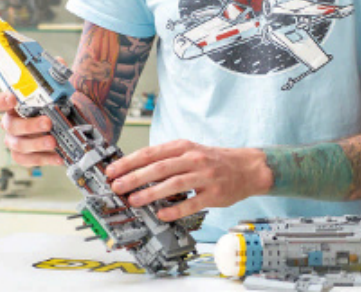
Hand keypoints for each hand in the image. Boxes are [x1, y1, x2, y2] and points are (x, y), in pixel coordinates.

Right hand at [0, 91, 62, 166]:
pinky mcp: (21, 156)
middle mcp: (10, 123)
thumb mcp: (54, 100)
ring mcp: (13, 141)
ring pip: (19, 145)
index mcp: (14, 107)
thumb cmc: (53, 110)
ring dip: (37, 144)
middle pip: (12, 126)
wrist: (60, 127)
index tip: (12, 99)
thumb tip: (63, 99)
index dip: (2, 101)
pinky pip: (27, 160)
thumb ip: (54, 98)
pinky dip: (44, 158)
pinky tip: (57, 157)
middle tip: (47, 123)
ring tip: (53, 142)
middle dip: (30, 125)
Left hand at [105, 140, 272, 220]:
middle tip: (117, 186)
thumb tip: (136, 169)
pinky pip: (192, 203)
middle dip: (135, 177)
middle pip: (160, 167)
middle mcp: (194, 159)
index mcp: (184, 147)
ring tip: (134, 200)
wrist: (247, 167)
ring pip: (174, 184)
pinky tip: (161, 214)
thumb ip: (168, 158)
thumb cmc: (214, 160)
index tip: (113, 170)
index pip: (152, 152)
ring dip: (151, 193)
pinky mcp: (214, 194)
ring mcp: (205, 176)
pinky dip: (175, 209)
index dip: (130, 161)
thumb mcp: (191, 151)